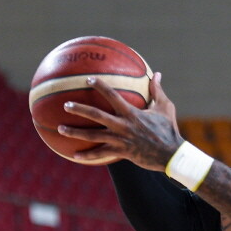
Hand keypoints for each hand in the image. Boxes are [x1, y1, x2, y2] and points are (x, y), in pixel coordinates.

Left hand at [58, 72, 183, 169]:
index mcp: (131, 112)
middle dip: (79, 109)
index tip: (87, 79)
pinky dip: (87, 155)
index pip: (112, 95)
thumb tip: (158, 75)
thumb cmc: (169, 129)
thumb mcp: (165, 108)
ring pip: (93, 136)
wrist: (171, 154)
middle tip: (65, 104)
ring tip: (60, 129)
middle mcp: (123, 125)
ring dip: (75, 132)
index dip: (99, 85)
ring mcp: (120, 140)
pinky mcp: (121, 152)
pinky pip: (100, 154)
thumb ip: (157, 91)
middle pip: (96, 115)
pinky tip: (74, 155)